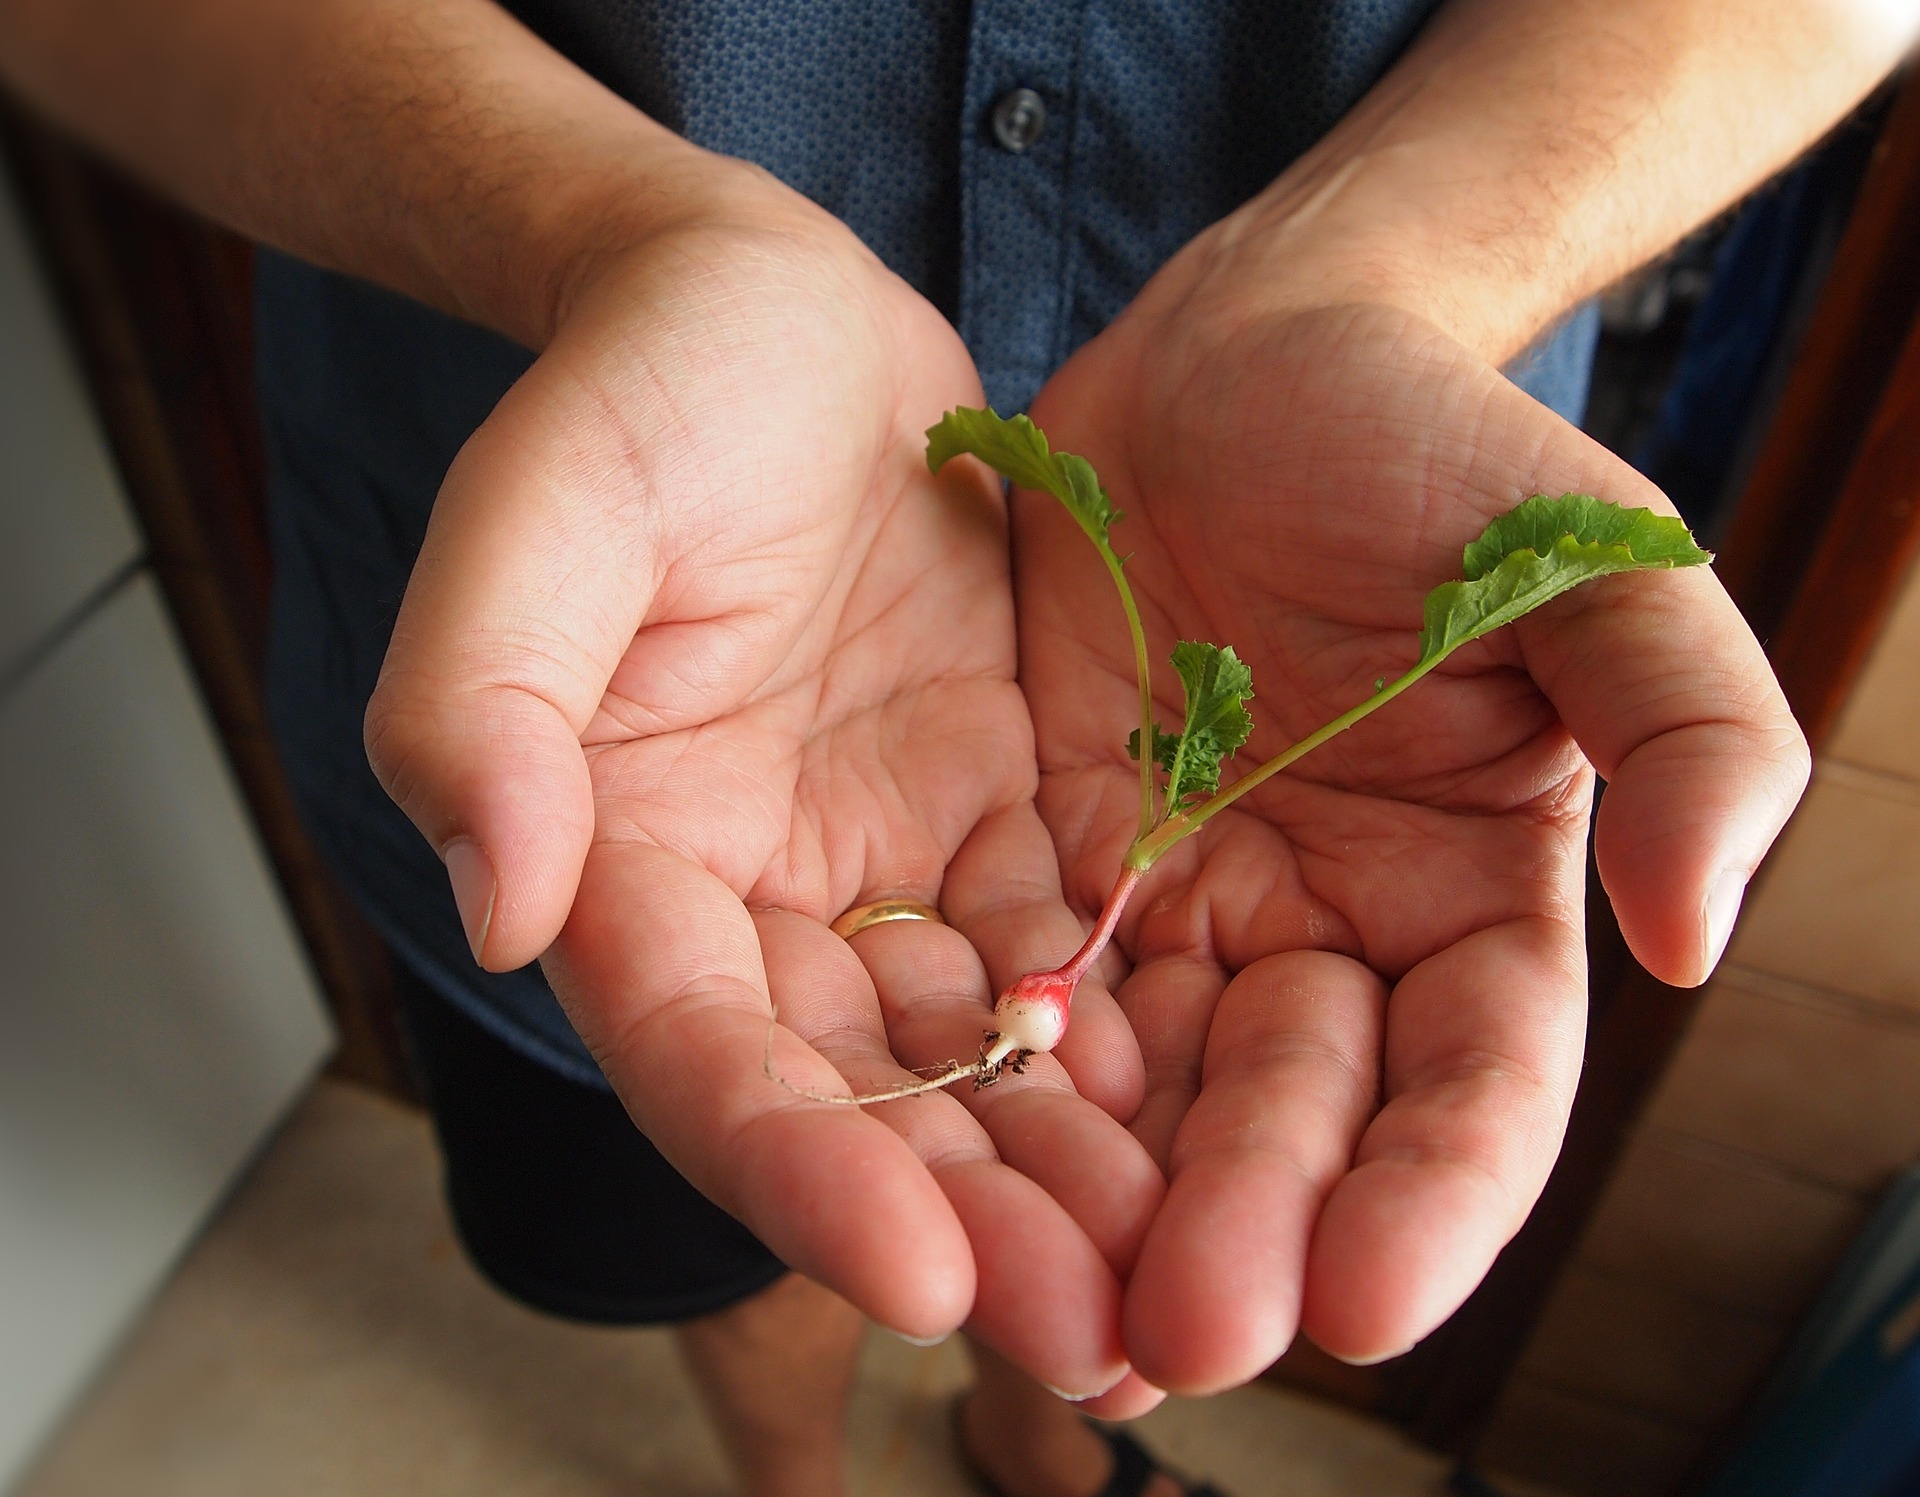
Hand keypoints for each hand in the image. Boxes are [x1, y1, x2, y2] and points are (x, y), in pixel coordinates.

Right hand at [364, 167, 1162, 1399]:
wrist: (780, 319)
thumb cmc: (644, 391)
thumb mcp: (544, 509)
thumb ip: (484, 696)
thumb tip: (498, 898)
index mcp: (623, 860)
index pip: (701, 1053)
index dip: (796, 1167)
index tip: (915, 1274)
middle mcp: (753, 903)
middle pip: (856, 1098)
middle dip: (968, 1222)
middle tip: (1096, 1335)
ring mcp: (883, 869)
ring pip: (978, 1055)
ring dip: (1073, 1172)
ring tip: (1185, 1283)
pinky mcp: (995, 817)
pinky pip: (1070, 951)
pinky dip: (1132, 1042)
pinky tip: (1224, 1123)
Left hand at [1016, 294, 1808, 1392]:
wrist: (1243, 352)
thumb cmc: (1431, 441)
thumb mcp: (1592, 558)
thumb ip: (1684, 725)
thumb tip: (1697, 935)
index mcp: (1471, 900)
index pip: (1471, 1085)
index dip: (1433, 1198)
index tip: (1366, 1298)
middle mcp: (1323, 935)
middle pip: (1289, 1118)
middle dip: (1240, 1226)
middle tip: (1173, 1332)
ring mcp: (1179, 908)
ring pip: (1142, 1088)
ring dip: (1100, 1197)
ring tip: (1044, 1297)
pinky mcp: (1050, 861)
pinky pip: (1014, 987)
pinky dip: (989, 1073)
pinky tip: (943, 1145)